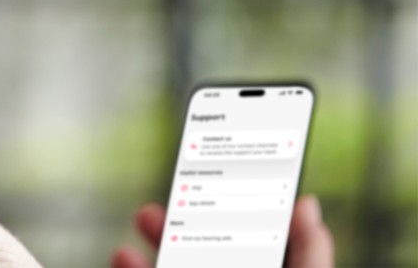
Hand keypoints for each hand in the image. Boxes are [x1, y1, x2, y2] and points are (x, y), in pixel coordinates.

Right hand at [109, 194, 333, 267]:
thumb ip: (308, 259)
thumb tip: (309, 204)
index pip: (277, 248)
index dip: (260, 209)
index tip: (237, 172)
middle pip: (223, 254)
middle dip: (196, 217)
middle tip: (179, 191)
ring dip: (161, 245)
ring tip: (143, 218)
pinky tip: (121, 258)